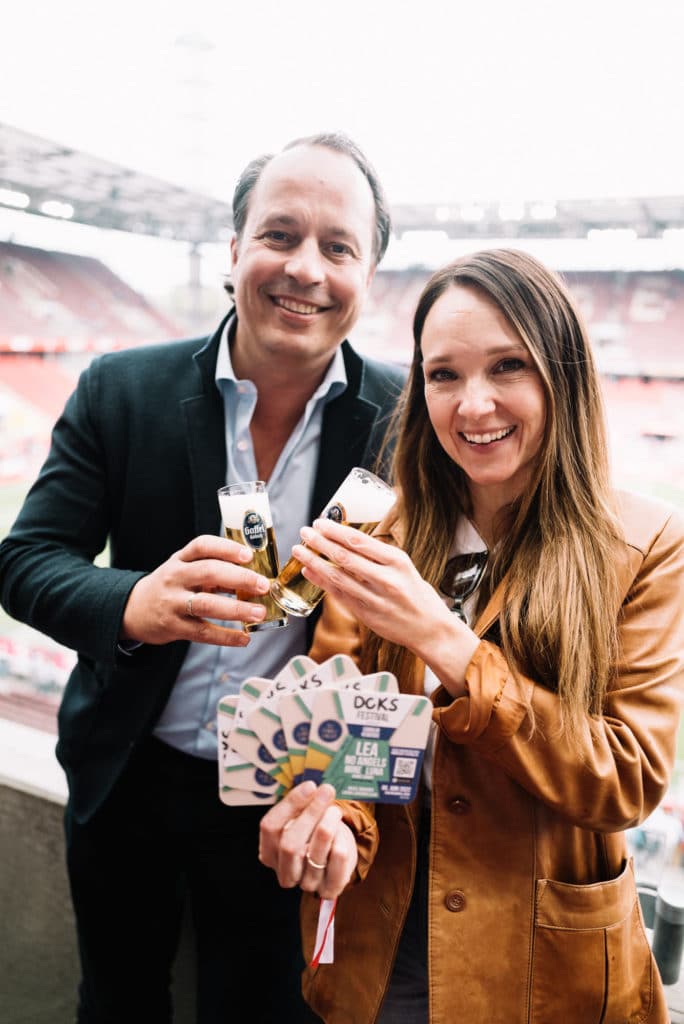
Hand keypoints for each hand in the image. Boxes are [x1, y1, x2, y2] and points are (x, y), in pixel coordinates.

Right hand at [120, 534, 270, 646]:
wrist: (133, 610)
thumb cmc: (170, 586)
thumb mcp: (185, 570)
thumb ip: (215, 570)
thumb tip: (254, 578)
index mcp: (180, 559)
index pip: (202, 545)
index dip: (226, 548)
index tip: (248, 554)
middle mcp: (175, 577)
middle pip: (208, 572)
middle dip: (239, 578)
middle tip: (263, 585)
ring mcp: (172, 602)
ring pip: (206, 604)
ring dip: (236, 609)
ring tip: (259, 612)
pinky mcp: (173, 626)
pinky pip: (203, 632)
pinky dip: (226, 637)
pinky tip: (244, 638)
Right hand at [259, 782, 357, 899]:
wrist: (334, 858)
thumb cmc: (313, 834)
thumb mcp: (301, 819)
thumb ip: (300, 807)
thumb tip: (311, 789)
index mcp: (269, 853)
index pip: (270, 828)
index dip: (289, 805)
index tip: (309, 786)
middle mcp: (284, 873)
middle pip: (290, 844)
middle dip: (310, 813)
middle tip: (326, 792)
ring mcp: (306, 884)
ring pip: (314, 854)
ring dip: (327, 824)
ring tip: (335, 809)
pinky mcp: (329, 888)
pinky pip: (337, 862)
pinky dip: (341, 840)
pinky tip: (342, 830)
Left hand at [294, 519, 450, 652]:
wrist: (430, 629)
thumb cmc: (417, 595)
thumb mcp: (405, 567)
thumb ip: (378, 556)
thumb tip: (346, 541)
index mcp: (397, 561)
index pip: (360, 541)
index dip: (335, 531)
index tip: (320, 523)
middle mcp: (386, 579)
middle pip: (345, 557)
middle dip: (320, 542)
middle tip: (305, 532)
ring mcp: (374, 599)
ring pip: (337, 577)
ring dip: (314, 562)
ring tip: (299, 551)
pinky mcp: (366, 615)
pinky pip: (338, 595)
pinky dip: (321, 582)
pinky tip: (309, 572)